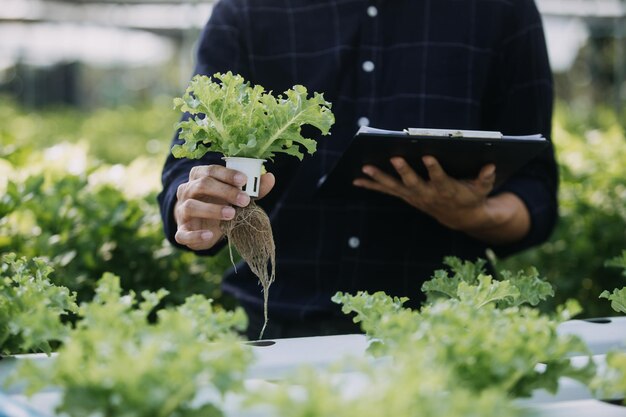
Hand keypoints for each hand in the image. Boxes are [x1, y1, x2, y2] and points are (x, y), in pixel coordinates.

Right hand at [174, 165, 274, 250]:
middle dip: (225, 191)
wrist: (200, 226)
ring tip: (231, 214)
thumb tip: (270, 177)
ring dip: (212, 210)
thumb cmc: (219, 203)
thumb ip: (252, 188)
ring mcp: (181, 211)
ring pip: (191, 206)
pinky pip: (183, 233)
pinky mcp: (181, 231)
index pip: (210, 170)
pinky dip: (196, 235)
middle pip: (202, 185)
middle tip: (244, 200)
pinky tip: (210, 235)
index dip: (227, 174)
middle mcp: (186, 190)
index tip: (244, 180)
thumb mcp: (234, 195)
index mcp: (199, 177)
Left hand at [353, 156, 495, 231]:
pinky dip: (371, 186)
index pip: (440, 178)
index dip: (434, 168)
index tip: (429, 155)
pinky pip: (386, 190)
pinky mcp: (405, 196)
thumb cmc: (472, 196)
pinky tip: (356, 180)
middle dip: (403, 170)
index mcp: (446, 189)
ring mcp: (413, 196)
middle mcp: (427, 193)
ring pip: (394, 186)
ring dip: (379, 178)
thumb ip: (486, 177)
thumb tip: (491, 165)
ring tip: (364, 168)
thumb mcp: (483, 188)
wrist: (460, 217)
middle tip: (394, 157)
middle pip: (412, 181)